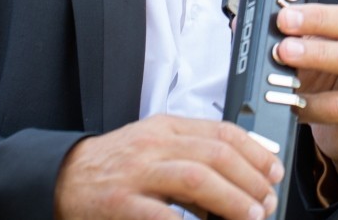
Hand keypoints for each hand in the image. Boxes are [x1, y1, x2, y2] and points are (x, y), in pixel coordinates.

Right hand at [53, 114, 282, 219]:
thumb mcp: (154, 144)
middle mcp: (154, 144)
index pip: (222, 131)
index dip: (255, 153)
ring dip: (232, 199)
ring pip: (197, 179)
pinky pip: (163, 215)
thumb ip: (192, 149)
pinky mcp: (121, 203)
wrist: (62, 177)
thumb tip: (243, 165)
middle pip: (216, 154)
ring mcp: (137, 173)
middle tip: (268, 202)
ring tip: (252, 216)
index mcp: (166, 127)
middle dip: (250, 179)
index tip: (274, 172)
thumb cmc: (116, 165)